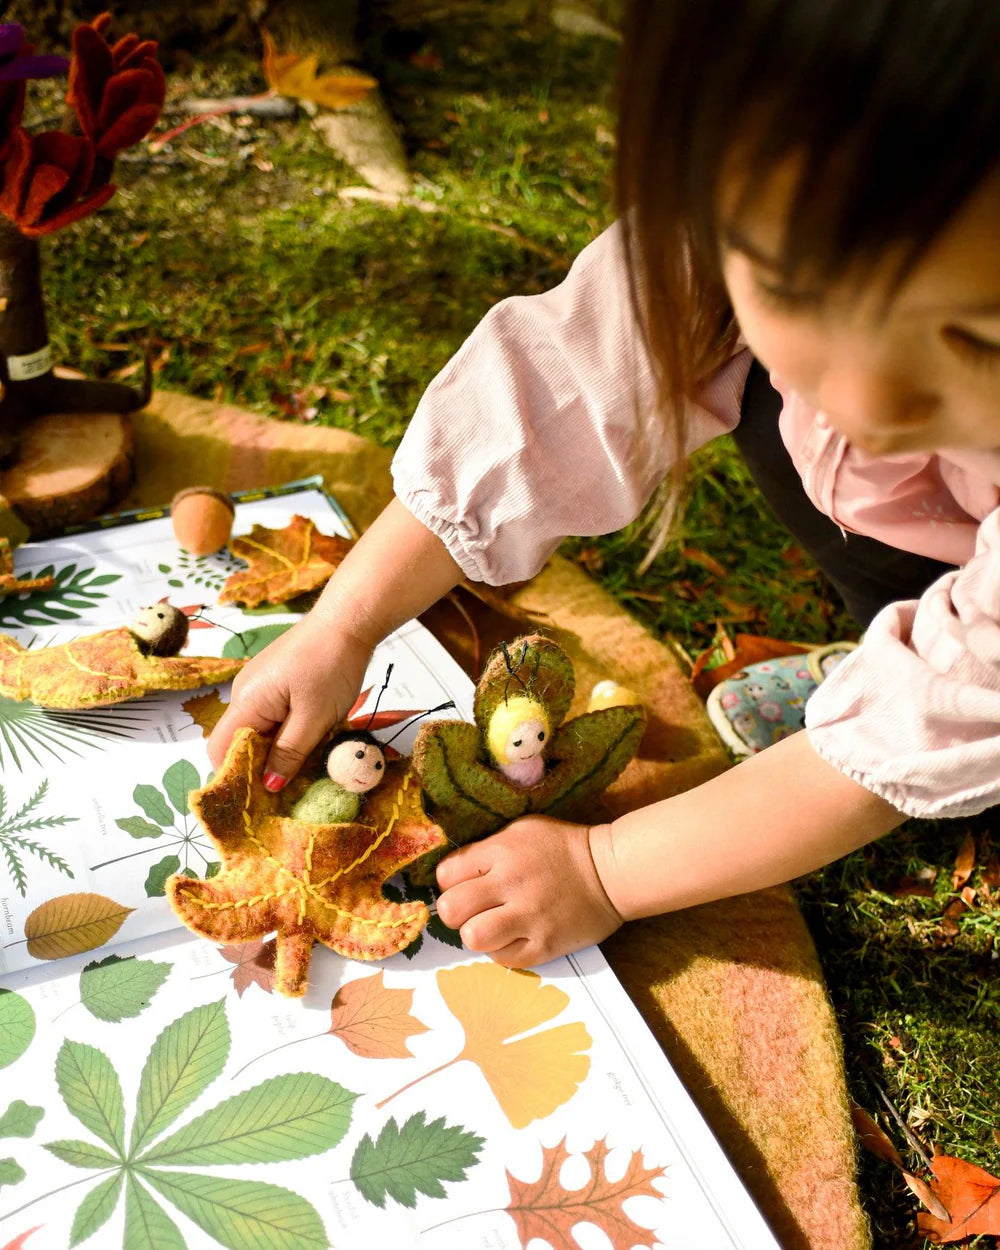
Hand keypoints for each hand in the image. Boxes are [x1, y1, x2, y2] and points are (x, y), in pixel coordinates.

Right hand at [207, 611, 371, 786]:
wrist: (349, 620)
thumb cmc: (332, 665)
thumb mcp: (314, 718)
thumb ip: (289, 754)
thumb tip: (267, 786)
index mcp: (246, 701)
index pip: (220, 750)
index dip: (234, 777)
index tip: (258, 800)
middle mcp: (244, 692)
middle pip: (239, 742)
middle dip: (259, 767)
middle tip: (288, 789)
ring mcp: (260, 684)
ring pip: (259, 730)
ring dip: (277, 750)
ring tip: (304, 767)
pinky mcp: (277, 680)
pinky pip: (272, 715)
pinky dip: (286, 732)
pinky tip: (309, 740)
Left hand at [435, 815, 622, 967]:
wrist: (610, 872)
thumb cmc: (561, 848)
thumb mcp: (521, 831)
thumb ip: (487, 849)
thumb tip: (454, 873)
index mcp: (502, 851)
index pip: (446, 874)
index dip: (450, 882)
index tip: (463, 884)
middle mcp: (512, 883)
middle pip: (452, 909)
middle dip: (455, 911)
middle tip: (471, 909)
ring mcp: (529, 917)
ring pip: (473, 937)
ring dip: (476, 933)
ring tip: (491, 926)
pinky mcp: (545, 945)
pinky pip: (503, 958)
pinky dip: (502, 950)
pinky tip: (514, 936)